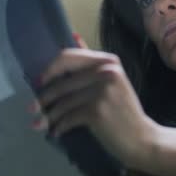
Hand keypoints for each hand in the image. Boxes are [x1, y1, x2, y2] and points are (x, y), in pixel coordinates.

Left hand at [30, 36, 157, 166]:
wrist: (142, 139)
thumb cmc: (124, 113)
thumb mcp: (113, 82)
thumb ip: (92, 63)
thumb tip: (74, 36)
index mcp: (109, 62)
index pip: (69, 57)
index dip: (50, 70)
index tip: (39, 83)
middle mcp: (106, 72)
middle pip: (62, 82)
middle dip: (44, 97)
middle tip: (32, 108)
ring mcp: (102, 91)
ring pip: (63, 102)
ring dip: (49, 116)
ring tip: (41, 124)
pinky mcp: (97, 111)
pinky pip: (68, 117)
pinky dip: (59, 126)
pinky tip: (56, 132)